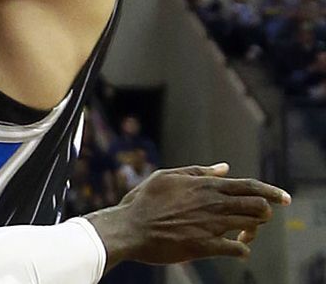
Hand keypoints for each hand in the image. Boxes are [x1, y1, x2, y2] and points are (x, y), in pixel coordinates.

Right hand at [87, 164, 289, 265]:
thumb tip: (224, 168)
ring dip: (252, 231)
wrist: (131, 227)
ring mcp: (210, 226)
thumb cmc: (146, 200)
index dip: (271, 191)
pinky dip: (241, 249)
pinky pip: (236, 250)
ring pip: (250, 226)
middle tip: (259, 219)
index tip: (285, 197)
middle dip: (265, 213)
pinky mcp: (205, 247)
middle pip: (257, 206)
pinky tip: (236, 248)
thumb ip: (198, 171)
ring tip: (242, 233)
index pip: (248, 186)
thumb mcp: (169, 176)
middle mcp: (212, 204)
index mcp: (205, 185)